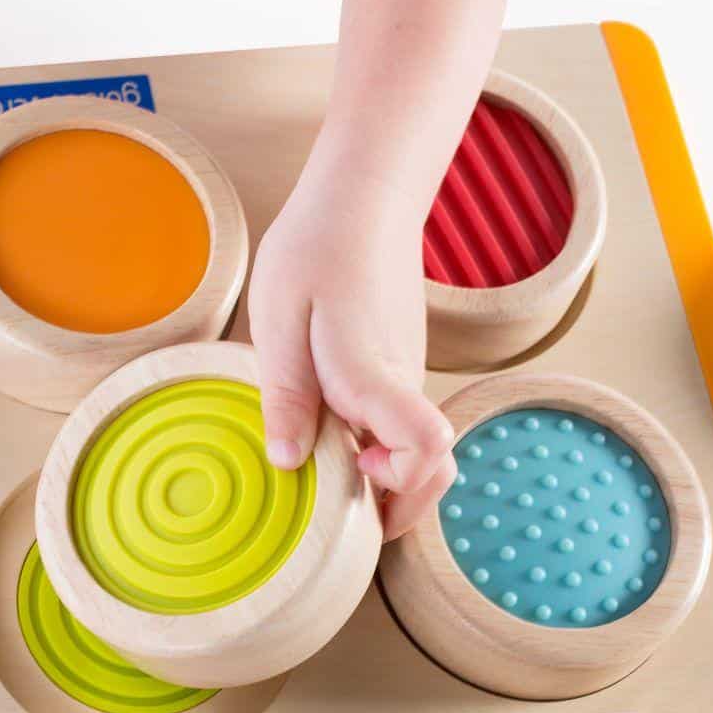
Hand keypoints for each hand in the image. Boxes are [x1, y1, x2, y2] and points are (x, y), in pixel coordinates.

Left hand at [249, 147, 456, 541]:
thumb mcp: (280, 320)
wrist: (364, 200)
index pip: (427, 446)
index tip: (357, 472)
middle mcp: (401, 385)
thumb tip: (288, 462)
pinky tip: (331, 438)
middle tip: (339, 511)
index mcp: (373, 374)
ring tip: (326, 476)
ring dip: (385, 483)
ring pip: (417, 455)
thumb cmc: (316, 250)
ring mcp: (407, 379)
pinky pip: (401, 430)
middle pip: (432, 471)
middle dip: (396, 507)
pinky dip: (378, 453)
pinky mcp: (399, 372)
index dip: (400, 481)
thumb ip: (286, 393)